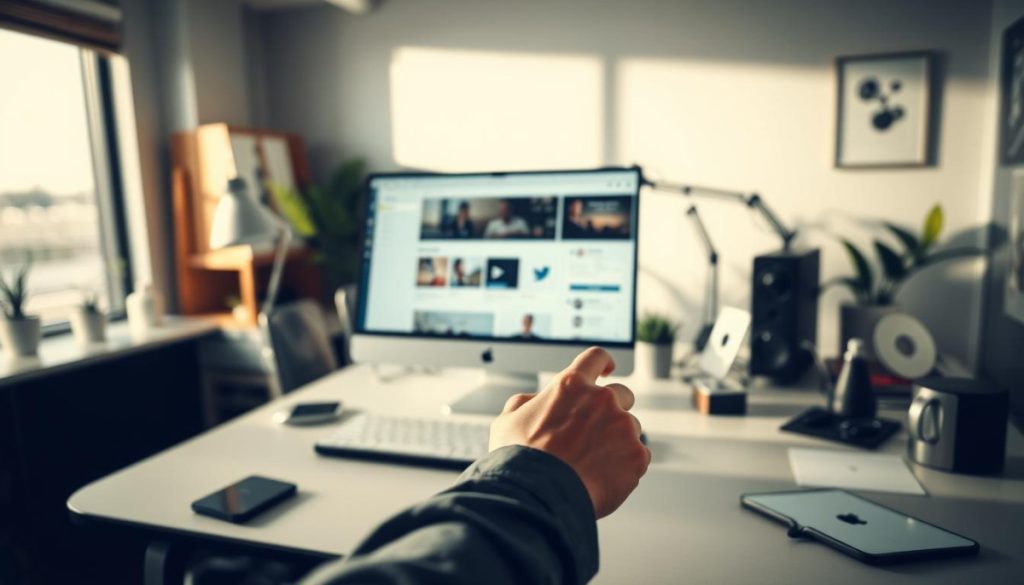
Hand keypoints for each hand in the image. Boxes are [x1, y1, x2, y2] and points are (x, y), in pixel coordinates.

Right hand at [489, 347, 650, 517]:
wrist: (537, 496)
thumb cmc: (518, 459)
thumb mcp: (507, 422)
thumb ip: (525, 403)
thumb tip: (533, 401)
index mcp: (572, 385)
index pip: (595, 357)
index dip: (602, 362)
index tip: (607, 370)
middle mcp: (602, 399)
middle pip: (623, 394)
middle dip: (613, 409)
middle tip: (596, 432)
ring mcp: (623, 427)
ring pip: (630, 428)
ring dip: (617, 440)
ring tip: (593, 465)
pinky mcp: (637, 456)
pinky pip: (638, 456)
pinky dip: (625, 466)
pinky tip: (603, 479)